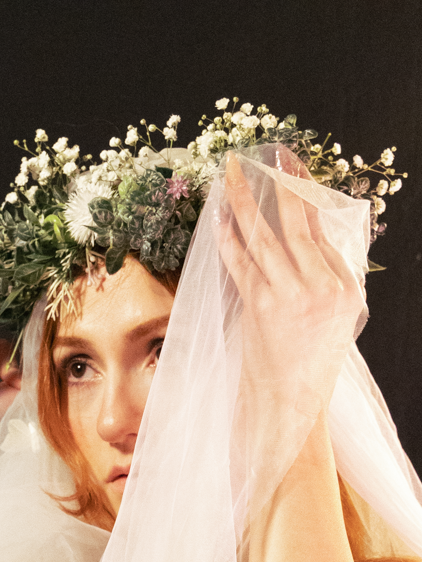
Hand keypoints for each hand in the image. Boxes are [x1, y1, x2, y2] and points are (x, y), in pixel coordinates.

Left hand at [217, 151, 364, 417]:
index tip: (288, 171)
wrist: (290, 404)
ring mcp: (291, 298)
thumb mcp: (329, 320)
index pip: (320, 233)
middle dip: (282, 186)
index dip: (301, 197)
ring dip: (246, 202)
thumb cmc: (307, 364)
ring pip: (266, 238)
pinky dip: (228, 237)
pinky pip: (241, 263)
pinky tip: (218, 216)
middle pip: (298, 225)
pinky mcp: (261, 308)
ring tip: (233, 174)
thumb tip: (298, 240)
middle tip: (268, 156)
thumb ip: (318, 280)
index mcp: (345, 290)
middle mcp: (323, 289)